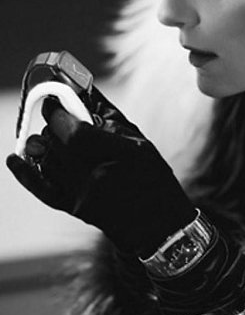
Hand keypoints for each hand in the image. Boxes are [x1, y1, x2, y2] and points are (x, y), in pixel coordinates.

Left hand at [6, 86, 196, 257]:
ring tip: (58, 136)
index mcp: (118, 157)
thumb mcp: (140, 142)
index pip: (74, 132)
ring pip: (46, 161)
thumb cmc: (155, 179)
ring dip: (47, 143)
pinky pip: (41, 189)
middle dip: (53, 125)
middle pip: (56, 145)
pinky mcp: (73, 209)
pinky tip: (15, 159)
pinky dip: (25, 173)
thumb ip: (108, 115)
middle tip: (61, 115)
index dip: (59, 113)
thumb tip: (84, 88)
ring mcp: (81, 196)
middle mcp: (95, 178)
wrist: (159, 225)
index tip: (57, 100)